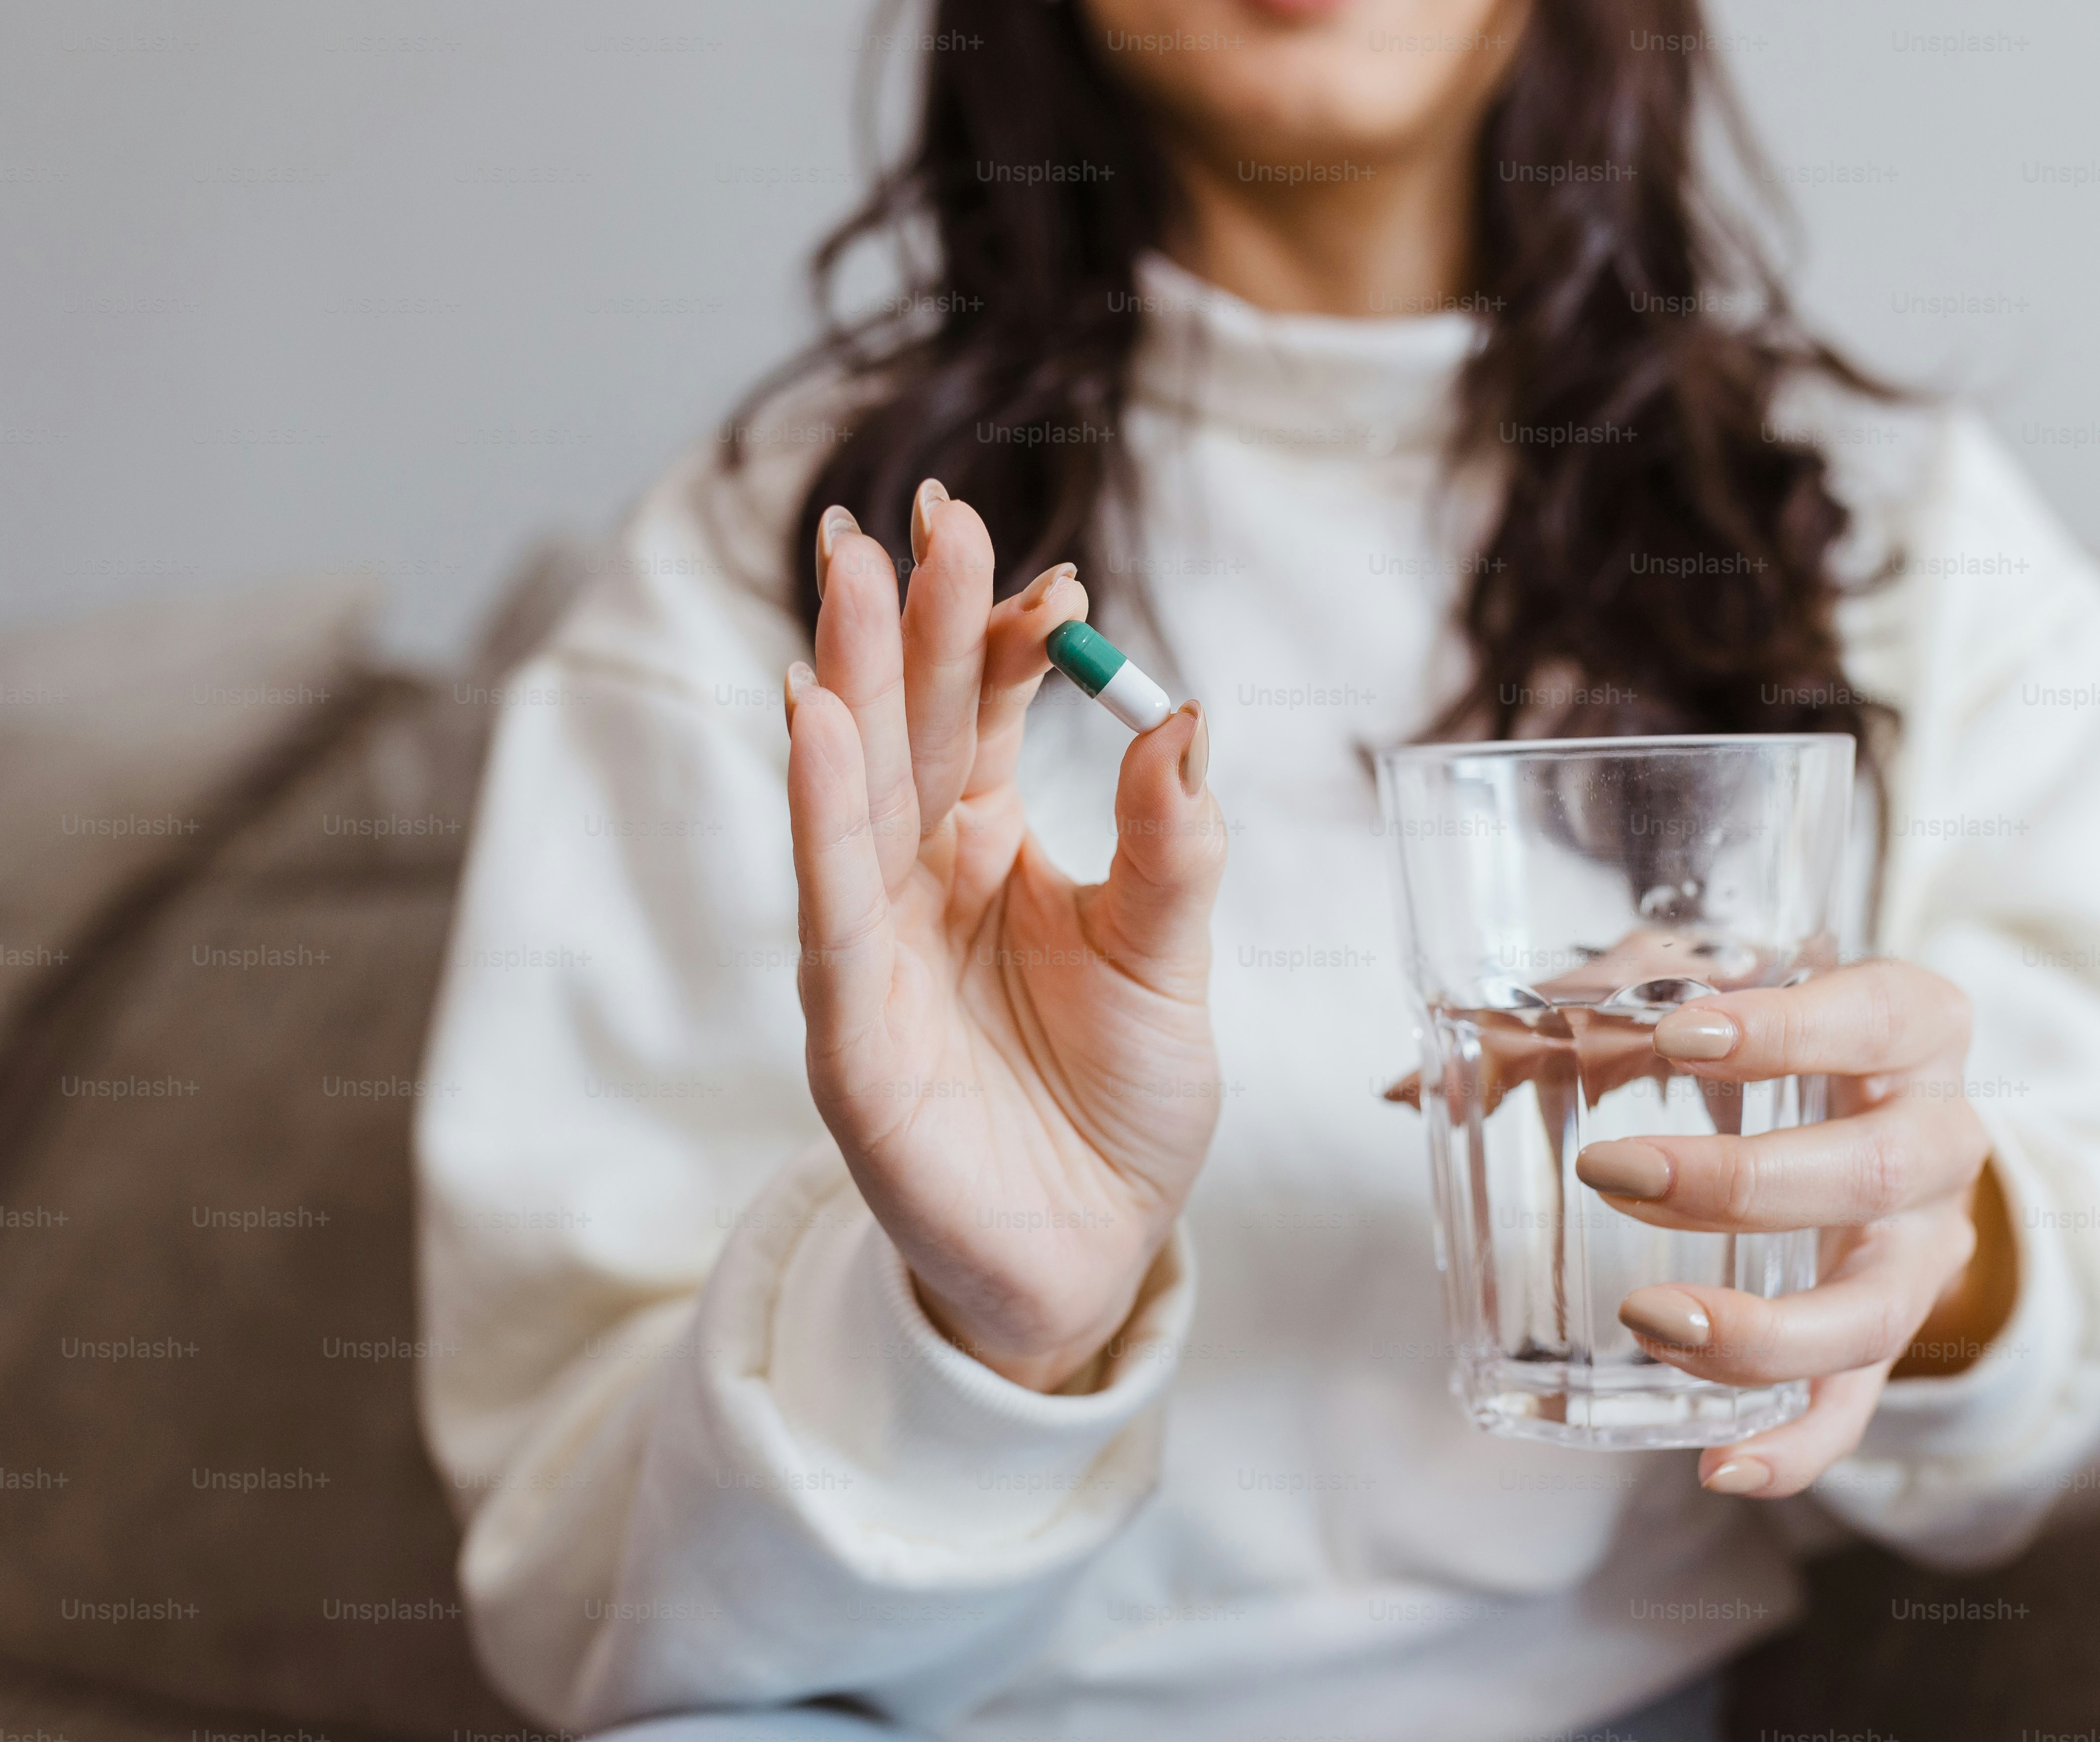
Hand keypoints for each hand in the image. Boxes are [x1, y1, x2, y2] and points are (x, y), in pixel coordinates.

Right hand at [785, 482, 1225, 1391]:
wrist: (1088, 1254)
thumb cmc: (1119, 1105)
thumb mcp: (1170, 965)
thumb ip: (1173, 847)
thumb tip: (1183, 710)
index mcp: (988, 853)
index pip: (983, 717)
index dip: (1006, 638)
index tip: (1055, 572)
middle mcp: (916, 884)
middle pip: (905, 726)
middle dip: (905, 618)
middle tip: (919, 510)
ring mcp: (872, 951)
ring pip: (853, 793)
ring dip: (847, 679)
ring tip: (848, 571)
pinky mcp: (849, 1031)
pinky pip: (830, 906)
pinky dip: (820, 812)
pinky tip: (814, 719)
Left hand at [1572, 960, 2018, 1496]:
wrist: (1875, 1109)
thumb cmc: (1769, 1035)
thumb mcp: (1703, 1001)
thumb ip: (1582, 1017)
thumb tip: (1404, 1090)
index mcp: (1915, 1028)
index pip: (1880, 1017)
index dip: (1790, 1028)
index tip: (1679, 1036)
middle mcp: (1942, 1141)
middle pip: (1875, 1171)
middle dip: (1739, 1183)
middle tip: (1611, 1173)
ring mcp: (1923, 1249)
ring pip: (1876, 1310)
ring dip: (1762, 1329)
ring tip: (1649, 1321)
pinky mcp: (1891, 1334)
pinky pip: (1859, 1407)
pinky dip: (1798, 1447)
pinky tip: (1721, 1467)